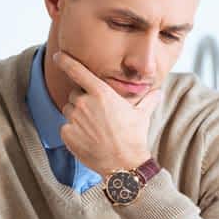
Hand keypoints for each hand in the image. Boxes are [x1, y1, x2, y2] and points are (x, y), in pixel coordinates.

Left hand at [53, 52, 161, 176]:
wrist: (124, 163)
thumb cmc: (133, 137)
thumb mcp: (141, 115)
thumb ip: (147, 100)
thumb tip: (159, 92)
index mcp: (101, 94)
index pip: (78, 72)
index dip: (66, 62)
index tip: (59, 55)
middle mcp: (85, 103)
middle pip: (75, 95)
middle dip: (83, 101)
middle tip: (97, 116)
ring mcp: (74, 118)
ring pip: (68, 110)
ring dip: (77, 116)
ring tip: (94, 129)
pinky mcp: (67, 133)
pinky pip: (65, 127)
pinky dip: (73, 131)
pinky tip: (87, 139)